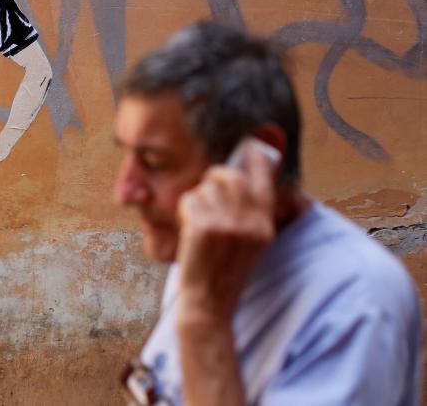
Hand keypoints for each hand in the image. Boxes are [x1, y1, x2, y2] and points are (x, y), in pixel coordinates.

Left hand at [175, 140, 275, 323]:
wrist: (210, 303)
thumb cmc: (225, 272)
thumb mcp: (251, 244)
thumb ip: (250, 214)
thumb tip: (240, 177)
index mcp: (264, 226)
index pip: (264, 182)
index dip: (256, 159)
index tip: (249, 145)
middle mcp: (250, 223)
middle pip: (231, 176)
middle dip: (214, 176)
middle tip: (207, 189)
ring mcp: (227, 225)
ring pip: (207, 186)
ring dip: (197, 198)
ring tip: (198, 220)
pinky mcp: (204, 228)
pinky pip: (190, 199)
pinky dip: (184, 210)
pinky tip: (188, 229)